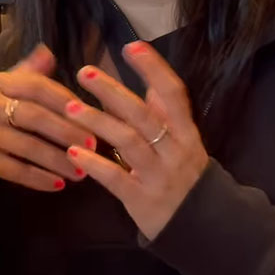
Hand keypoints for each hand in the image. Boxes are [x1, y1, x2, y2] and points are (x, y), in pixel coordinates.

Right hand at [0, 44, 95, 191]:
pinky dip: (38, 179)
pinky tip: (58, 184)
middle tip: (93, 144)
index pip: (36, 86)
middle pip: (34, 117)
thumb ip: (28, 71)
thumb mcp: (2, 82)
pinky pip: (14, 171)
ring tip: (82, 171)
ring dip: (57, 160)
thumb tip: (49, 53)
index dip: (64, 99)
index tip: (89, 112)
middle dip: (66, 131)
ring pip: (27, 147)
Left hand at [64, 41, 208, 240]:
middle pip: (143, 115)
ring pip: (128, 143)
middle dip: (113, 91)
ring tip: (70, 108)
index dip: (154, 69)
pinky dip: (96, 164)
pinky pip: (117, 179)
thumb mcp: (181, 142)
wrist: (203, 229)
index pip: (174, 93)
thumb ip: (164, 112)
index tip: (131, 46)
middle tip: (85, 72)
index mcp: (185, 132)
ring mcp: (160, 176)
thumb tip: (150, 77)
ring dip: (98, 122)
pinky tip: (73, 152)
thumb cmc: (184, 176)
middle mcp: (175, 150)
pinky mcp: (143, 200)